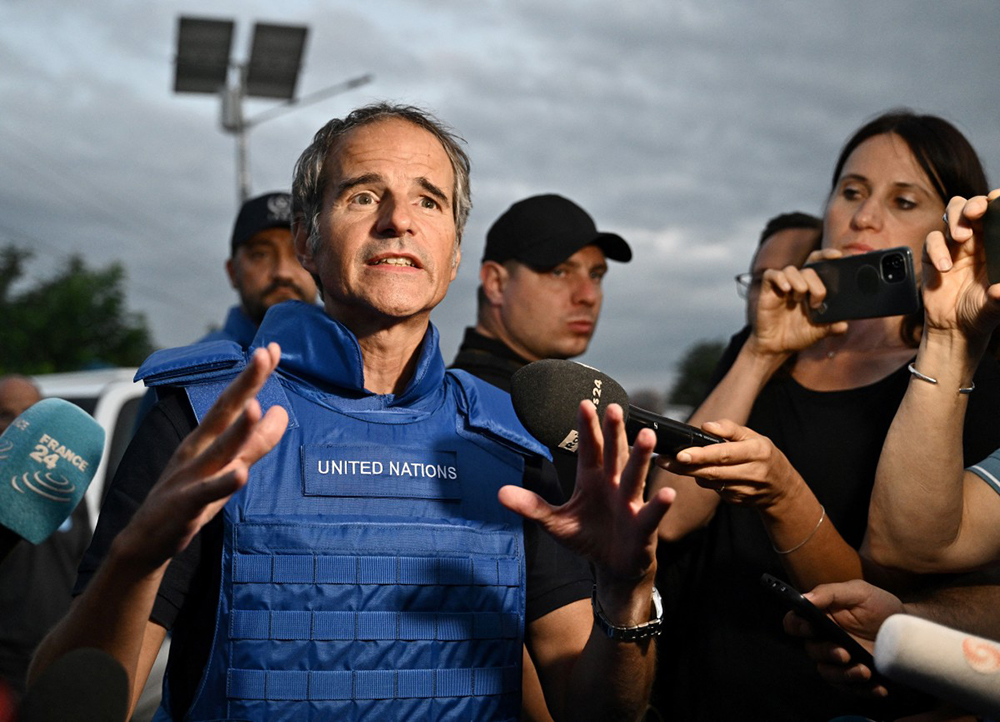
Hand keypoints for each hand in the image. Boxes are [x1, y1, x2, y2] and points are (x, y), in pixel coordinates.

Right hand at [116, 343, 288, 571]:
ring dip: (237, 429)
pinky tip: (240, 475)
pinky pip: (206, 493)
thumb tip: (282, 413)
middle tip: (264, 354)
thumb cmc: (190, 499)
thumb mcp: (227, 466)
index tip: (274, 349)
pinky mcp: (185, 505)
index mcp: (206, 438)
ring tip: (256, 406)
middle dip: (245, 383)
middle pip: (224, 411)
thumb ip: (256, 442)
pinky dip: (223, 483)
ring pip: (218, 449)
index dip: (253, 376)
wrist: (146, 541)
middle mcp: (197, 450)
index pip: (234, 400)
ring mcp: (190, 476)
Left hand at [499, 402, 673, 617]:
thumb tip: (500, 493)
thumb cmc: (587, 536)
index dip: (586, 428)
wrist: (613, 565)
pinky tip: (666, 493)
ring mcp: (630, 503)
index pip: (588, 449)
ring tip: (646, 435)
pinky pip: (651, 513)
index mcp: (592, 479)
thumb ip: (532, 506)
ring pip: (634, 476)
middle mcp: (613, 484)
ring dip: (640, 457)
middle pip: (613, 454)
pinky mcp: (643, 526)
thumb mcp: (555, 523)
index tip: (583, 403)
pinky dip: (659, 504)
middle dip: (614, 431)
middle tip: (614, 408)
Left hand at [663, 419, 801, 509]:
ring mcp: (744, 490)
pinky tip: (699, 472)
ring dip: (690, 472)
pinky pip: (713, 489)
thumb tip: (706, 426)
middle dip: (685, 466)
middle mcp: (752, 472)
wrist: (781, 488)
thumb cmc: (762, 455)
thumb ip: (730, 429)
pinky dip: (704, 480)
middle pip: (712, 471)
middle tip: (663, 460)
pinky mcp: (737, 501)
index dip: (701, 455)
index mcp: (757, 452)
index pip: (724, 454)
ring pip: (710, 482)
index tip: (680, 454)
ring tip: (671, 463)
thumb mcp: (753, 436)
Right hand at [750, 252, 847, 355]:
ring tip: (799, 299)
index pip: (819, 263)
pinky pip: (772, 275)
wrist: (777, 347)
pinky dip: (780, 278)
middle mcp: (797, 284)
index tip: (837, 255)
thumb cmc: (797, 335)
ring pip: (791, 269)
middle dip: (816, 283)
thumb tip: (843, 325)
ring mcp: (782, 287)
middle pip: (809, 268)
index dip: (826, 255)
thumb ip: (831, 327)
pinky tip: (786, 290)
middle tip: (816, 302)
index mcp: (811, 289)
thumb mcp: (818, 332)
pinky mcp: (767, 291)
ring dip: (799, 282)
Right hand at [783, 579, 902, 696]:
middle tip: (845, 654)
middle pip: (812, 650)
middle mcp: (824, 640)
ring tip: (865, 672)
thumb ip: (830, 593)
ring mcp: (839, 661)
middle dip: (826, 653)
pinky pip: (851, 689)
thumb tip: (804, 597)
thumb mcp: (858, 592)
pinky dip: (864, 690)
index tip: (811, 628)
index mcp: (819, 617)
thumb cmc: (879, 605)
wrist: (908, 627)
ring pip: (828, 673)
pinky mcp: (855, 678)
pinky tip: (879, 687)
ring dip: (844, 675)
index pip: (794, 622)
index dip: (797, 626)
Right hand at [922, 190, 999, 341]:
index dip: (996, 201)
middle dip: (973, 205)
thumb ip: (999, 298)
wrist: (954, 329)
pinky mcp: (932, 255)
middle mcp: (977, 240)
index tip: (996, 198)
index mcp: (997, 244)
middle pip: (972, 207)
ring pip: (952, 214)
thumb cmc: (981, 312)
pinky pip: (932, 240)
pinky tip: (944, 267)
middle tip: (975, 213)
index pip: (997, 213)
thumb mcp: (996, 306)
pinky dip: (937, 249)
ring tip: (960, 238)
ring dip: (955, 219)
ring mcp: (954, 246)